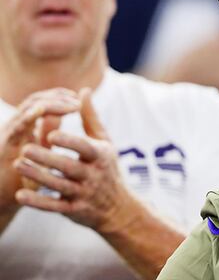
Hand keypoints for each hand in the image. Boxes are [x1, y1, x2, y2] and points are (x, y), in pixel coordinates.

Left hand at [14, 89, 134, 232]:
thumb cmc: (108, 168)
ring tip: (17, 165)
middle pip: (69, 167)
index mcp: (100, 156)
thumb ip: (91, 118)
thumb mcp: (105, 142)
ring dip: (37, 176)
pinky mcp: (74, 210)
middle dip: (47, 158)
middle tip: (25, 148)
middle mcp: (93, 175)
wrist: (118, 209)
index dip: (69, 142)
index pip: (85, 148)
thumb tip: (83, 91)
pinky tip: (20, 195)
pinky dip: (37, 202)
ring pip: (59, 186)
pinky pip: (54, 206)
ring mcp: (84, 194)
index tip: (51, 134)